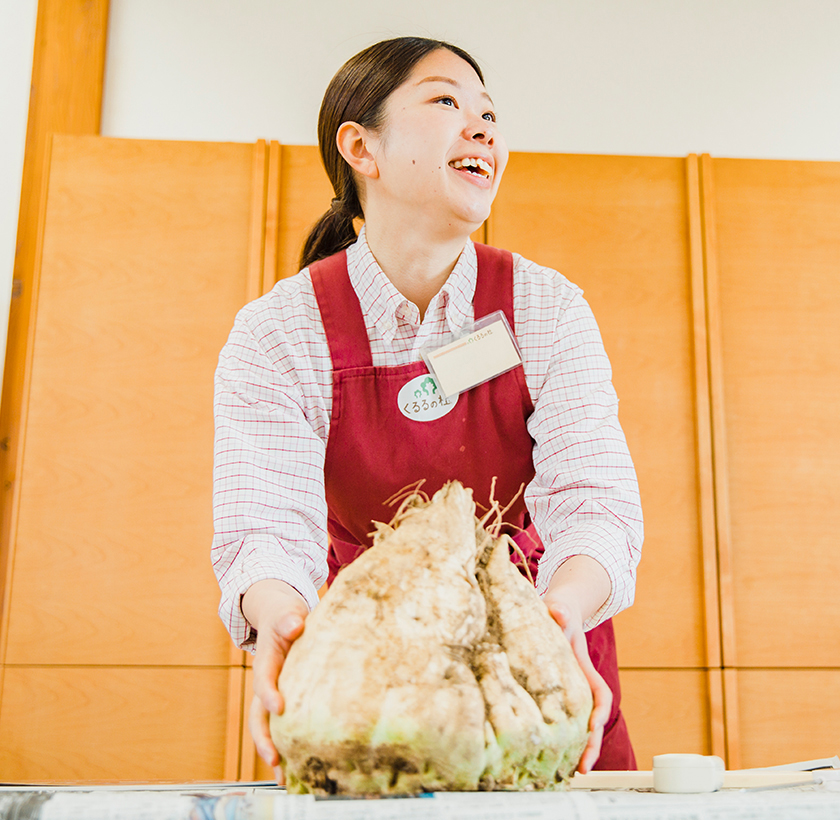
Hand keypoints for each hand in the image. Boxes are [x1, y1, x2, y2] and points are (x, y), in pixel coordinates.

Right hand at [241, 579, 308, 782]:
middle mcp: (266, 683)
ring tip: (285, 778)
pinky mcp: (284, 701)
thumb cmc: (286, 617)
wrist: (282, 619)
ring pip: (266, 728)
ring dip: (273, 751)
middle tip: (274, 757)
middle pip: (258, 714)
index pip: (264, 679)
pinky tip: (295, 770)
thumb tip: (294, 625)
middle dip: (264, 737)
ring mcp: (273, 695)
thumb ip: (288, 619)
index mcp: (266, 660)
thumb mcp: (287, 613)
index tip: (279, 708)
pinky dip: (286, 747)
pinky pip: (282, 727)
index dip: (269, 693)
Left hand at [543, 556, 612, 773]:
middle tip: (584, 768)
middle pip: (592, 718)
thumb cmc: (558, 610)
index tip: (594, 727)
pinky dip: (559, 736)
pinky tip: (548, 753)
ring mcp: (567, 689)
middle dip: (591, 743)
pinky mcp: (551, 692)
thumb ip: (561, 613)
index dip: (598, 712)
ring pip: (578, 723)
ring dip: (578, 746)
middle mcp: (579, 682)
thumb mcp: (559, 609)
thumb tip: (559, 613)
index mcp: (583, 667)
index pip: (599, 694)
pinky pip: (560, 718)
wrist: (556, 609)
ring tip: (572, 772)